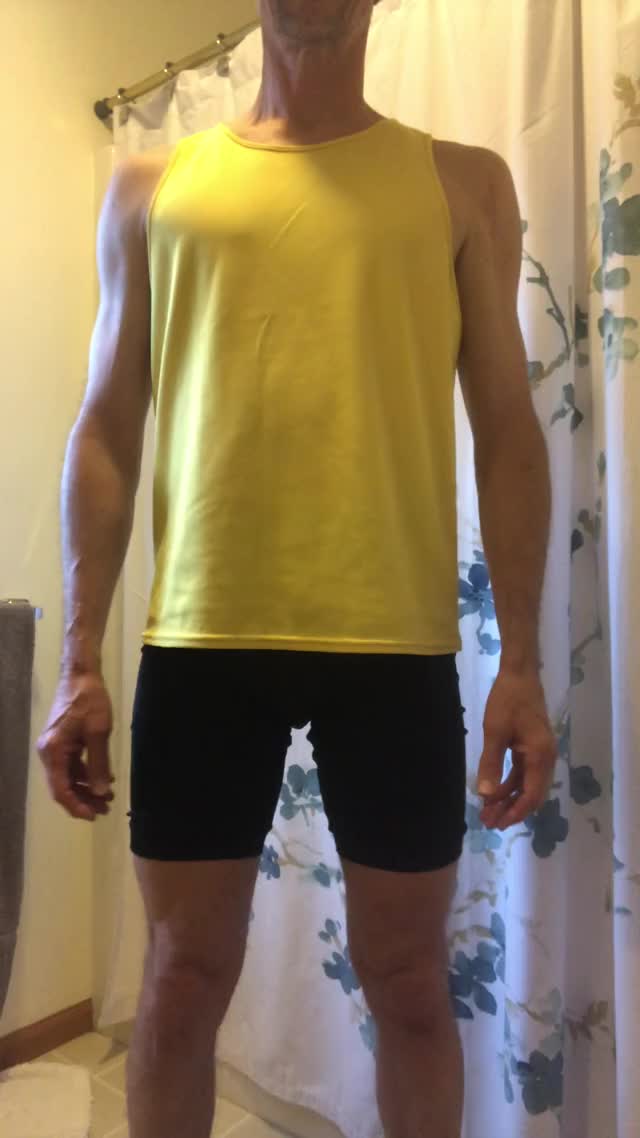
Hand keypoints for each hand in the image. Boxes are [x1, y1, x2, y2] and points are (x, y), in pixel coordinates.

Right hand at [37, 670, 114, 821]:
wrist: (81, 675)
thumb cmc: (89, 700)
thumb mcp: (98, 732)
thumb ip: (99, 764)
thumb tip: (100, 792)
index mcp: (53, 751)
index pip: (60, 789)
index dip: (76, 806)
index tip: (94, 815)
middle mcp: (49, 753)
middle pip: (63, 786)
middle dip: (84, 800)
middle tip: (106, 809)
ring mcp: (55, 747)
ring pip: (68, 777)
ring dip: (87, 788)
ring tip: (108, 798)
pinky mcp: (63, 742)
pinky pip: (72, 765)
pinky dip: (87, 774)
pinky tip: (104, 780)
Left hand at [476, 668, 556, 830]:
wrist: (519, 674)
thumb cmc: (507, 701)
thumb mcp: (495, 732)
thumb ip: (491, 764)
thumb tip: (486, 795)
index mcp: (539, 756)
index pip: (531, 796)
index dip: (514, 813)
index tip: (496, 824)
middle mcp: (545, 758)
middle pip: (531, 794)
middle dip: (510, 810)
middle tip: (488, 823)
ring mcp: (540, 753)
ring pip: (526, 784)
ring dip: (508, 798)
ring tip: (487, 810)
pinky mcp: (533, 747)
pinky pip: (524, 773)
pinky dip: (510, 784)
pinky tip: (495, 791)